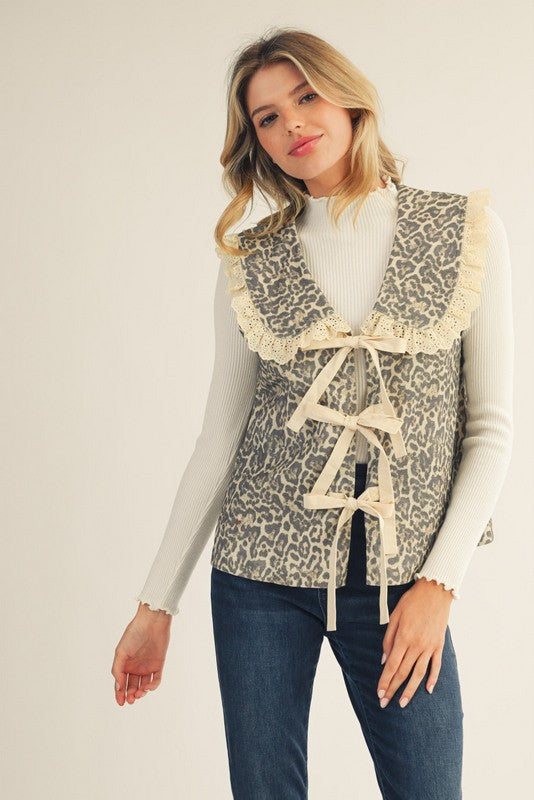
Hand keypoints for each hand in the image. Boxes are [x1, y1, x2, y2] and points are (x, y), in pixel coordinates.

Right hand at [111, 603, 171, 705]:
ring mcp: (147, 666)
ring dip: (141, 693)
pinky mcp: (158, 665)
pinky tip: (147, 688)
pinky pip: (156, 679)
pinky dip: (152, 686)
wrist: (151, 622)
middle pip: (132, 687)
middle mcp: (135, 667)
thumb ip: (117, 670)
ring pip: (144, 686)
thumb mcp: (121, 652)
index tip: (120, 703)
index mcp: (125, 664)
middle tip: (130, 700)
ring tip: (138, 694)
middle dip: (130, 695)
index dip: (119, 694)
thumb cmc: (134, 634)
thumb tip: (118, 688)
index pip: (121, 683)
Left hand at [376, 578, 452, 708]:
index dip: (385, 681)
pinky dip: (432, 679)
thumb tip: (384, 660)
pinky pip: (436, 666)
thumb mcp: (395, 615)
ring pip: (419, 674)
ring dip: (410, 690)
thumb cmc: (412, 601)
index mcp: (404, 638)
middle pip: (403, 672)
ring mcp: (430, 647)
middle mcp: (417, 645)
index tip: (379, 693)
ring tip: (403, 703)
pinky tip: (427, 690)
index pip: (392, 665)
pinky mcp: (439, 645)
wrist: (435, 591)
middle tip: (385, 703)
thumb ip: (388, 638)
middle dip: (393, 689)